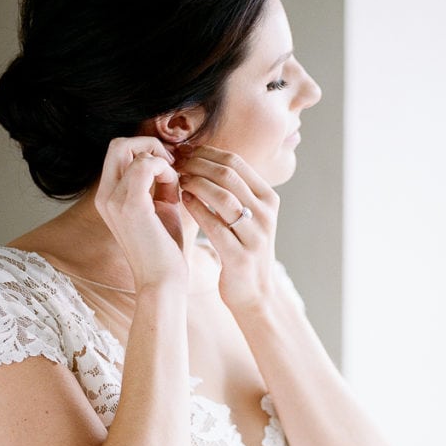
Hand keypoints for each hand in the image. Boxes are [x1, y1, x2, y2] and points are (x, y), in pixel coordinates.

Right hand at [95, 137, 187, 290]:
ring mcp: (114, 200)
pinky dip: (164, 170)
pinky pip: (145, 165)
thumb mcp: (158, 206)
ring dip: (160, 161)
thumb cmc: (164, 247)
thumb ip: (157, 181)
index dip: (146, 149)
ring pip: (132, 150)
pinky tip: (174, 191)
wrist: (163, 280)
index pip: (118, 151)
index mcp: (107, 196)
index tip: (169, 167)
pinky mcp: (131, 206)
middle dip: (150, 146)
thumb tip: (167, 158)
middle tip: (171, 166)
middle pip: (118, 144)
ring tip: (174, 185)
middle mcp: (104, 196)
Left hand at [176, 145, 279, 310]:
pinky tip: (182, 200)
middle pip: (229, 175)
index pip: (236, 162)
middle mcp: (266, 214)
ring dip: (196, 184)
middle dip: (198, 165)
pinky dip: (196, 209)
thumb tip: (203, 157)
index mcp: (269, 199)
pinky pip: (214, 225)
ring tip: (178, 180)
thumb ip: (234, 190)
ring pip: (223, 197)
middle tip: (176, 163)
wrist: (254, 293)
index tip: (185, 152)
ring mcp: (255, 236)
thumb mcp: (249, 216)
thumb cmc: (242, 248)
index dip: (207, 153)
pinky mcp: (240, 256)